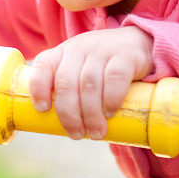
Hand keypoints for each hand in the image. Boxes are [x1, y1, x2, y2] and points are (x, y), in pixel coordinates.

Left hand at [28, 26, 153, 140]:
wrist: (139, 43)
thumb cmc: (103, 66)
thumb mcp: (80, 69)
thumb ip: (67, 88)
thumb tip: (53, 126)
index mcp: (62, 53)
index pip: (43, 65)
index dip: (38, 88)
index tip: (42, 109)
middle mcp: (79, 49)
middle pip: (66, 82)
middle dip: (68, 113)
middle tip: (77, 134)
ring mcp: (102, 50)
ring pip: (89, 83)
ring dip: (90, 113)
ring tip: (96, 132)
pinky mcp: (127, 55)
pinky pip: (115, 77)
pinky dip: (111, 98)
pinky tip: (110, 112)